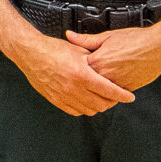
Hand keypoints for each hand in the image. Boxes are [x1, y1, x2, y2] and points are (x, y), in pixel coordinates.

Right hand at [11, 34, 135, 116]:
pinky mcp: (56, 100)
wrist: (31, 53)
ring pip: (90, 110)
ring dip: (99, 106)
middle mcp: (74, 88)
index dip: (123, 95)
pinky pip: (75, 111)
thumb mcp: (79, 50)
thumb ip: (96, 61)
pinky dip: (84, 109)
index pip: (110, 90)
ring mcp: (64, 96)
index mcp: (82, 74)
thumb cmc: (52, 49)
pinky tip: (86, 101)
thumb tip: (109, 66)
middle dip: (112, 102)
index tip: (129, 97)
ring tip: (101, 99)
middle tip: (115, 97)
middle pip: (102, 104)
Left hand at [67, 23, 160, 91]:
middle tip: (83, 76)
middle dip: (85, 80)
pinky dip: (110, 92)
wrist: (159, 46)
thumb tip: (70, 35)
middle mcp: (105, 74)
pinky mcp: (126, 89)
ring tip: (97, 82)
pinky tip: (109, 87)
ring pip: (99, 91)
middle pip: (87, 82)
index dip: (76, 67)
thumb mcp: (108, 36)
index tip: (74, 66)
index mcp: (97, 60)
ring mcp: (116, 83)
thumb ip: (86, 39)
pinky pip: (113, 95)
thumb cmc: (137, 40)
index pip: (77, 69)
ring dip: (97, 89)